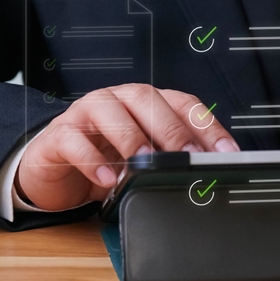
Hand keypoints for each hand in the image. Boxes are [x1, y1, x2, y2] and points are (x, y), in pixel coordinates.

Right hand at [17, 84, 237, 209]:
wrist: (52, 171)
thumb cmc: (104, 162)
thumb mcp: (142, 164)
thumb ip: (170, 164)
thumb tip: (206, 180)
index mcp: (145, 104)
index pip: (182, 104)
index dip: (206, 126)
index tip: (227, 152)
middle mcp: (117, 101)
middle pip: (146, 100)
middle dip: (171, 128)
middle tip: (188, 157)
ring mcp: (85, 114)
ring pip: (109, 110)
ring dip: (131, 136)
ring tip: (145, 162)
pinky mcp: (58, 135)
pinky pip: (74, 140)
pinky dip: (92, 158)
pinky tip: (108, 178)